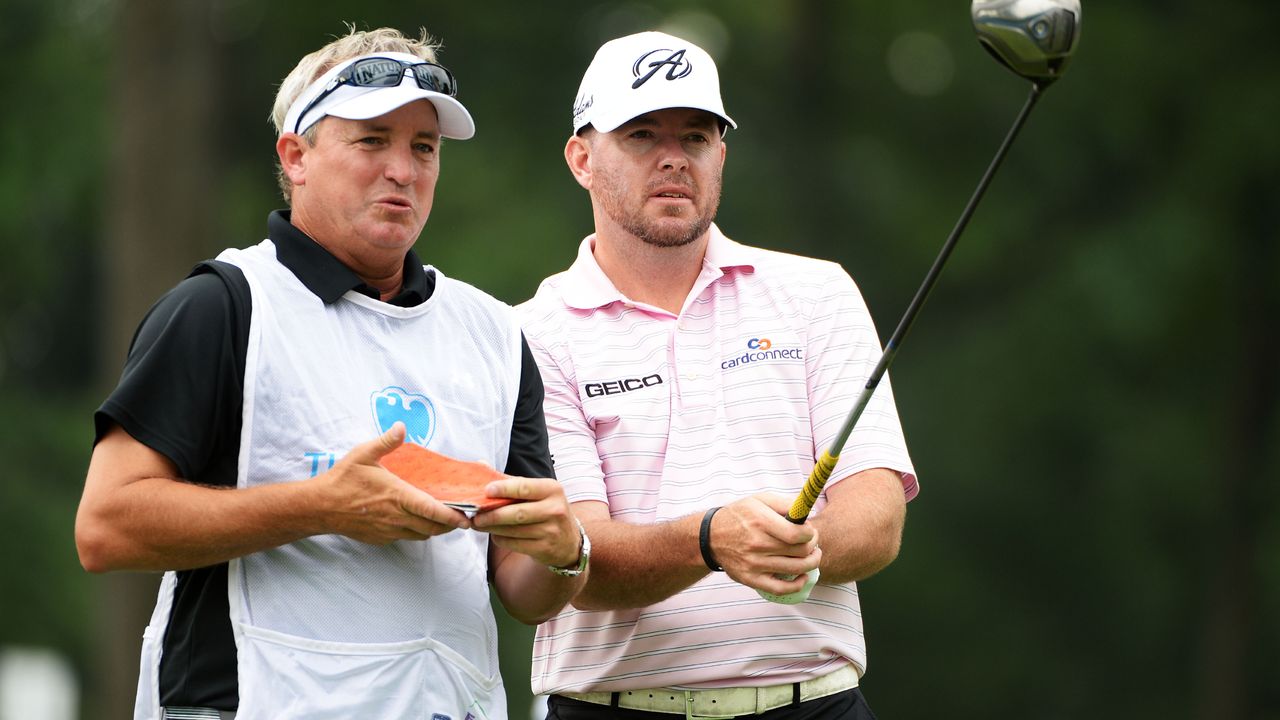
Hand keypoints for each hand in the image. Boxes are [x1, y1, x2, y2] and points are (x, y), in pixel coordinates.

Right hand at [313, 423, 470, 543]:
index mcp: (397, 496)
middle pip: (432, 528)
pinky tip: (414, 520)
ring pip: (420, 535)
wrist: (319, 507)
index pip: (432, 511)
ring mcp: (388, 531)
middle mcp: (396, 517)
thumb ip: (386, 442)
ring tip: (441, 519)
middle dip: (448, 525)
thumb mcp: (363, 454)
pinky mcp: (380, 538)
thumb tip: (401, 426)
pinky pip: (405, 537)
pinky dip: (415, 531)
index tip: (466, 518)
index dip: (451, 517)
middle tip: (459, 517)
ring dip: (432, 529)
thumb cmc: (343, 480)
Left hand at [471, 477, 580, 567]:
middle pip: (517, 512)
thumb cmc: (547, 510)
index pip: (525, 487)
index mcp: (552, 489)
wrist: (568, 541)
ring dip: (492, 528)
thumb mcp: (539, 493)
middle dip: (492, 514)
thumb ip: (513, 482)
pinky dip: (500, 539)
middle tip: (475, 515)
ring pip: (513, 530)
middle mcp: (554, 509)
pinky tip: (495, 534)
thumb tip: (482, 466)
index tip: (486, 490)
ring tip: (478, 524)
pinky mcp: (544, 548)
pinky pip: (514, 544)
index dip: (504, 489)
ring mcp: (551, 531)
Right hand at [710, 494, 821, 595]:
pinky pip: (780, 588)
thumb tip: (807, 513)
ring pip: (796, 569)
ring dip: (811, 563)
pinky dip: (797, 585)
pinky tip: (802, 576)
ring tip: (812, 556)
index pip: (798, 534)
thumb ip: (784, 503)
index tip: (810, 531)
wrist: (710, 537)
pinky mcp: (751, 579)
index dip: (811, 533)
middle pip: (800, 551)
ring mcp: (754, 564)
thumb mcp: (759, 500)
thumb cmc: (739, 516)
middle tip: (812, 542)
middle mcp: (757, 544)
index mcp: (761, 522)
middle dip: (813, 546)